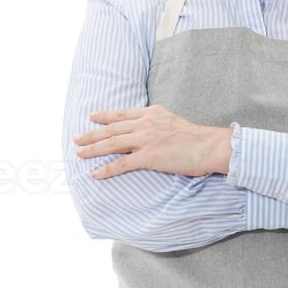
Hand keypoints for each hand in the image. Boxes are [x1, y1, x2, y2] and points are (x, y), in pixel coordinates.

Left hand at [73, 104, 229, 178]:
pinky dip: (106, 169)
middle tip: (77, 138)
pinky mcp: (148, 156)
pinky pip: (122, 163)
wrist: (210, 146)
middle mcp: (145, 123)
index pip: (122, 114)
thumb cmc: (197, 138)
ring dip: (93, 149)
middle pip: (112, 128)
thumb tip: (148, 129)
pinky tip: (95, 174)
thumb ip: (158, 123)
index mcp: (152, 113)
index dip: (105, 115)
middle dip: (92, 134)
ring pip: (112, 143)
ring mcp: (146, 139)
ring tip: (79, 154)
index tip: (92, 117)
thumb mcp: (173, 122)